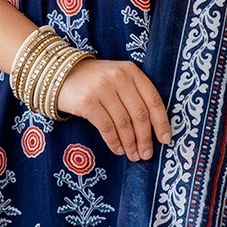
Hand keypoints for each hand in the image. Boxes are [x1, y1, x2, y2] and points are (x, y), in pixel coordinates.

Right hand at [56, 55, 172, 161]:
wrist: (61, 75)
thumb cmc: (95, 80)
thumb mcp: (118, 78)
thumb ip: (134, 94)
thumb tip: (152, 129)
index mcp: (131, 71)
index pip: (153, 99)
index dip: (161, 122)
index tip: (165, 140)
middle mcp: (118, 77)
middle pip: (139, 114)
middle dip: (145, 138)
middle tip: (146, 154)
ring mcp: (102, 89)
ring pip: (123, 123)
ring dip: (130, 143)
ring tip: (132, 155)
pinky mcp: (87, 102)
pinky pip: (106, 127)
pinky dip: (114, 141)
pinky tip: (117, 149)